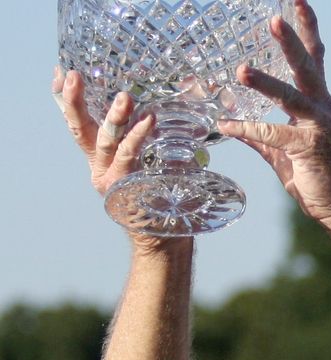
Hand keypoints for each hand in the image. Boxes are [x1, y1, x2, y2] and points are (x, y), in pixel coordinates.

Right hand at [53, 67, 189, 252]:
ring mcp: (110, 180)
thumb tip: (188, 86)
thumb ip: (159, 130)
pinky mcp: (125, 189)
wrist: (168, 232)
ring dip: (116, 119)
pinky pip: (130, 158)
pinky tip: (148, 121)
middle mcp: (100, 167)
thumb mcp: (157, 153)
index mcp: (101, 157)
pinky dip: (138, 138)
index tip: (60, 73)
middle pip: (82, 129)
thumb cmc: (167, 189)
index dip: (68, 99)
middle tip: (75, 76)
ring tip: (125, 98)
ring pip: (107, 143)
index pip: (80, 123)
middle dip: (75, 101)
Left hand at [218, 0, 330, 228]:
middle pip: (308, 66)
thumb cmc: (315, 175)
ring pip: (293, 96)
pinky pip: (276, 134)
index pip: (315, 58)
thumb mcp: (282, 150)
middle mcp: (324, 108)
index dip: (307, 28)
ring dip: (267, 82)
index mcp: (319, 102)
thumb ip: (259, 134)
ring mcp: (321, 126)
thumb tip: (230, 121)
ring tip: (242, 68)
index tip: (296, 0)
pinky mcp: (313, 147)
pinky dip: (249, 129)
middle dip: (292, 40)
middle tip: (274, 18)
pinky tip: (227, 125)